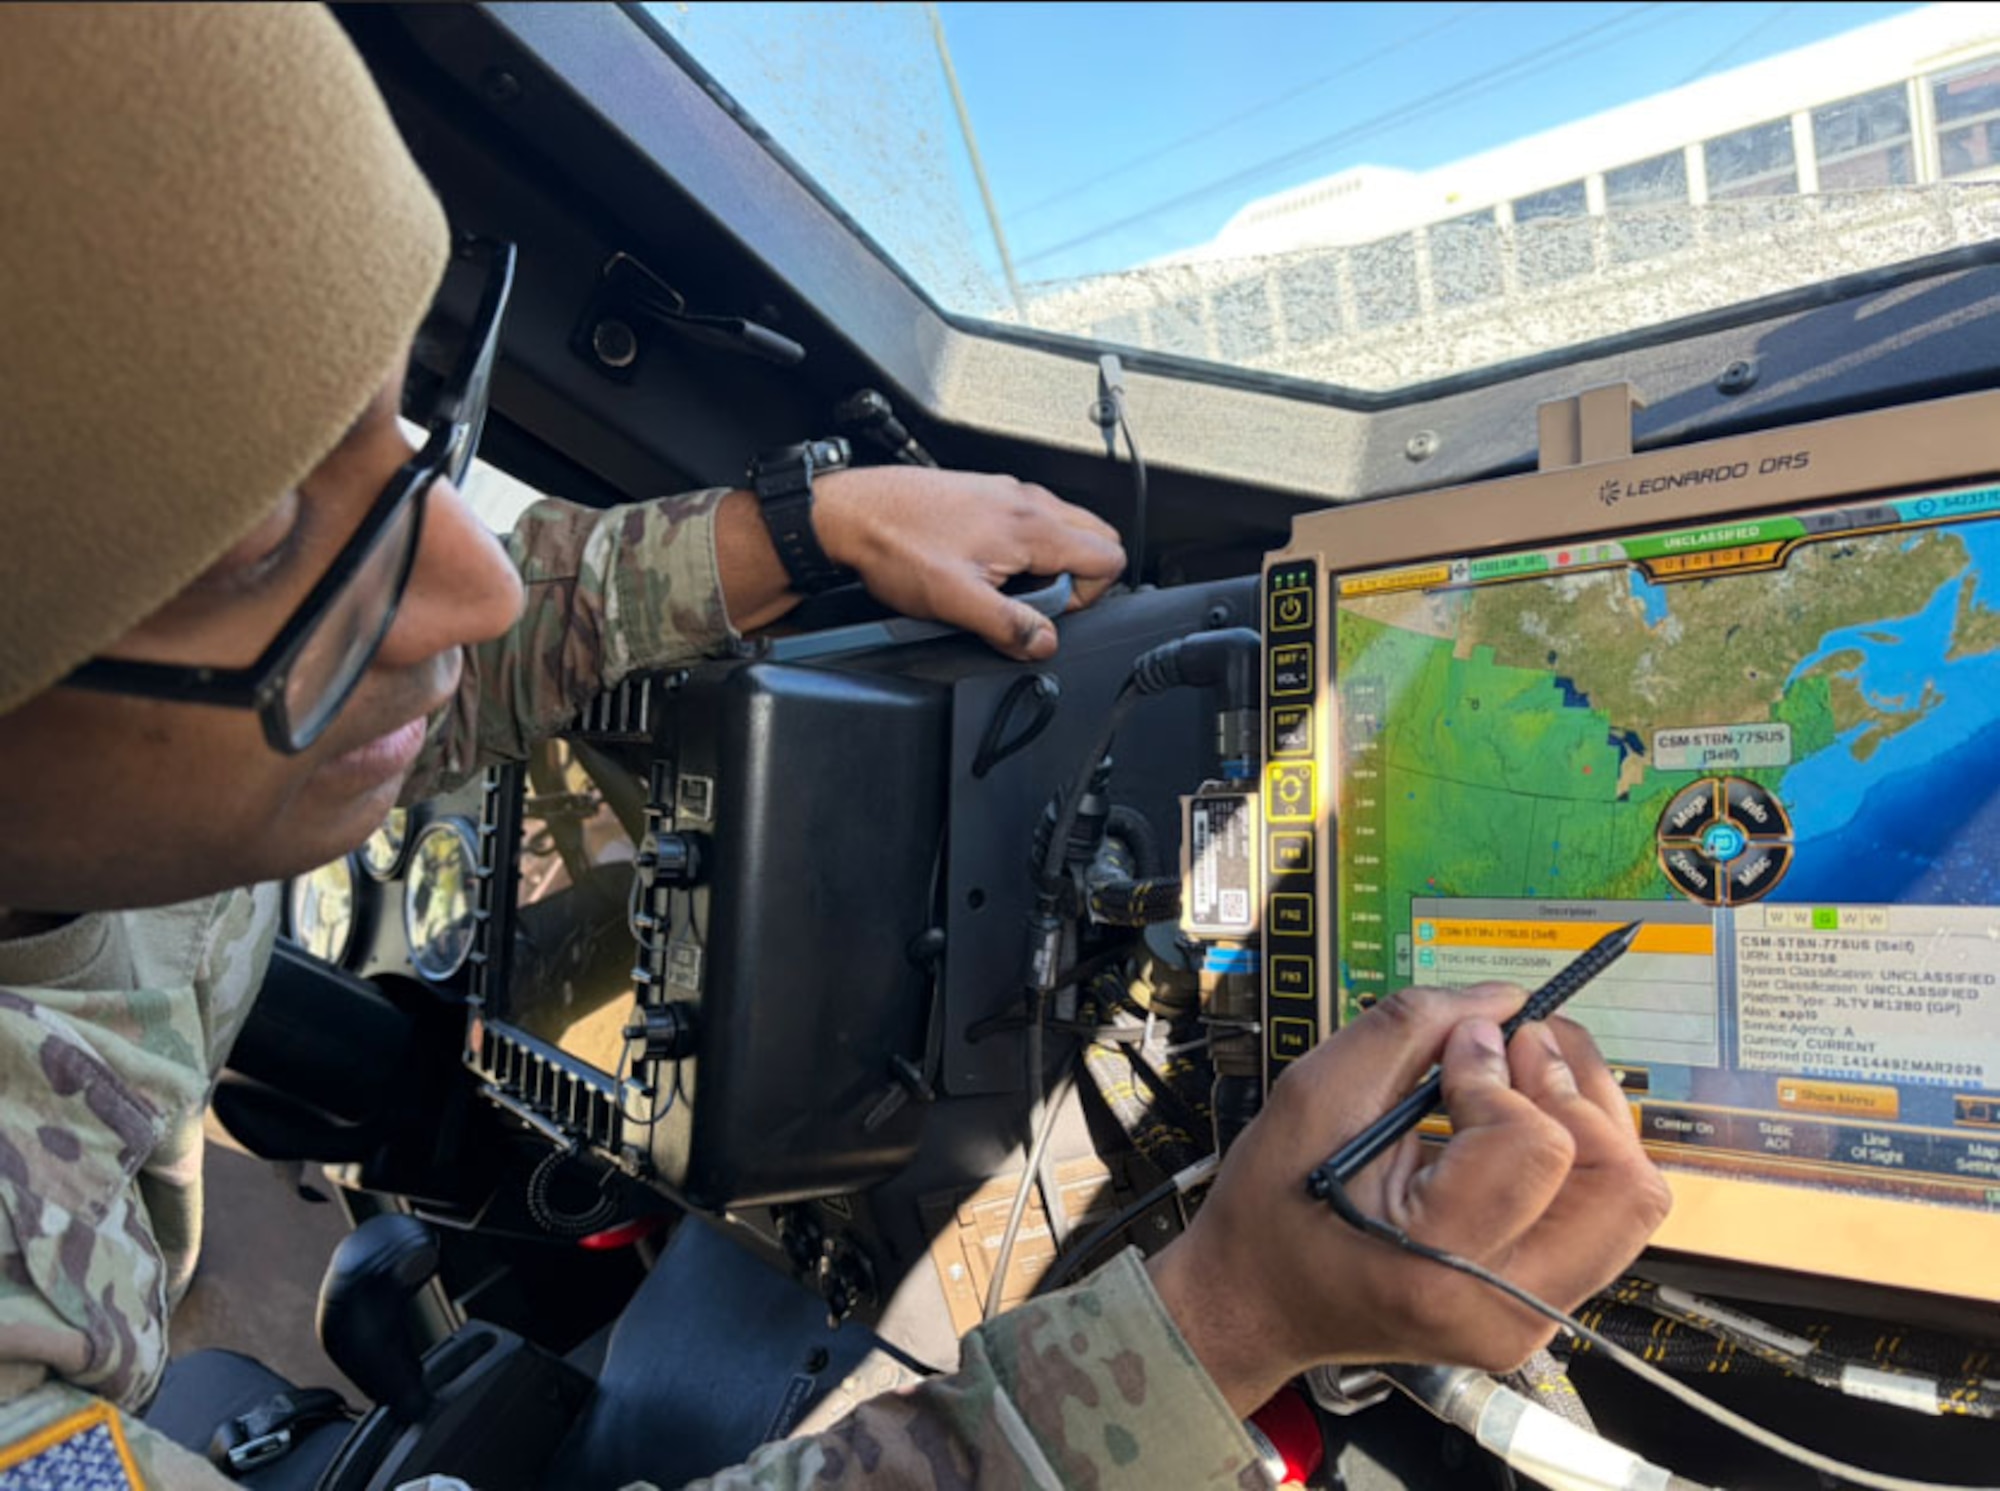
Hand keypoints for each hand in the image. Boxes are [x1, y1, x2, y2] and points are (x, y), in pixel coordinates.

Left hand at [811, 466, 1125, 659]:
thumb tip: (1044, 643)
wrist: (853, 513)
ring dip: (1052, 559)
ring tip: (1007, 583)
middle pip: (1098, 536)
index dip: (1089, 595)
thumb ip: (1009, 625)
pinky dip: (1027, 545)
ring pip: (1066, 526)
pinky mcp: (987, 492)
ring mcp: (1008, 492)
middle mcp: (1026, 501)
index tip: (1051, 611)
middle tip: (1036, 599)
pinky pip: (1033, 518)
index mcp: (1031, 526)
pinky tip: (987, 563)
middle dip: (1080, 575)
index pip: (1108, 557)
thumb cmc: (896, 545)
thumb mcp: (955, 601)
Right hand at [1146, 984, 1670, 1415]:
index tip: (1460, 1046)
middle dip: (1576, 1091)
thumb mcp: (1316, 1095)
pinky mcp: (1537, 1309)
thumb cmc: (1272, 1209)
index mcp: (1432, 1265)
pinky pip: (1602, 1220)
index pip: (1534, 1144)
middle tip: (1523, 1044)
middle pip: (1619, 1184)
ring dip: (1591, 1119)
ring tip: (1534, 1074)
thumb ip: (1411, 1029)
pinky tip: (1527, 1119)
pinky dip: (1578, 1156)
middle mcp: (1499, 1308)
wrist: (1258, 1301)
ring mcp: (1526, 1318)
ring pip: (1628, 1202)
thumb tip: (1502, 1002)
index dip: (1502, 1072)